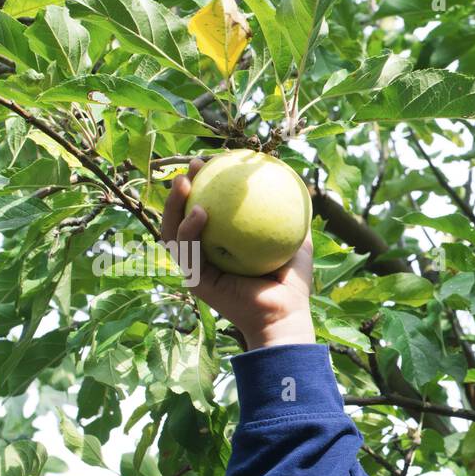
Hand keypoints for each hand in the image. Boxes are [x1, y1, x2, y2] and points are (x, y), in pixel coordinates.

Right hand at [160, 156, 316, 350]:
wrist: (286, 313)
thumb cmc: (292, 283)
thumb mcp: (297, 242)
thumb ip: (295, 217)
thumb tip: (302, 188)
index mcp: (222, 245)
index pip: (205, 209)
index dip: (205, 185)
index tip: (215, 162)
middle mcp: (205, 256)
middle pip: (181, 216)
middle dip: (182, 188)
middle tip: (196, 164)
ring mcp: (196, 269)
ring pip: (172, 231)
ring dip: (174, 205)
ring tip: (184, 181)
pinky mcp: (196, 282)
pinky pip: (187, 251)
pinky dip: (189, 230)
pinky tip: (200, 211)